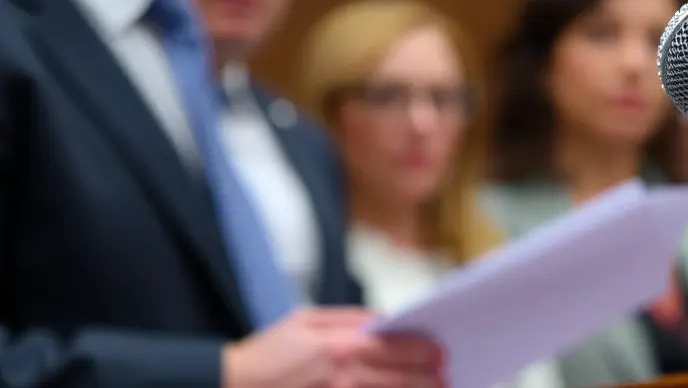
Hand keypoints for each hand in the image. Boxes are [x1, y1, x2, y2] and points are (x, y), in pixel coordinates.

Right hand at [223, 307, 443, 387]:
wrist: (231, 386)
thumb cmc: (266, 353)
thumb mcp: (306, 319)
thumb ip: (348, 318)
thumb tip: (382, 319)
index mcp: (341, 346)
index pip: (396, 347)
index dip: (423, 350)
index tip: (438, 352)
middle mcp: (346, 376)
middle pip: (400, 378)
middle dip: (428, 377)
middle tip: (444, 375)